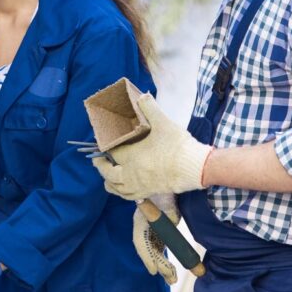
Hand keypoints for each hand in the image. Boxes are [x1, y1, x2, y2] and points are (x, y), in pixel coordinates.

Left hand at [91, 93, 211, 200]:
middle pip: (108, 173)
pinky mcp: (148, 192)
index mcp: (131, 156)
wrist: (193, 167)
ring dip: (108, 181)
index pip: (112, 153)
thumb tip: (143, 95)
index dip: (105, 148)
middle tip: (98, 159)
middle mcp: (131, 173)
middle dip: (101, 165)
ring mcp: (139, 185)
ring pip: (116, 188)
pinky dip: (121, 192)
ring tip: (107, 175)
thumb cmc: (177, 145)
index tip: (102, 143)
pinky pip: (128, 196)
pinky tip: (123, 188)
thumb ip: (150, 108)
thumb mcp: (163, 122)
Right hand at [133, 193, 179, 284]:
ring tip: (172, 278)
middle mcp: (143, 228)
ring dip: (162, 265)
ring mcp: (149, 230)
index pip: (140, 241)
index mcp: (141, 220)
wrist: (165, 186)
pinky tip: (170, 269)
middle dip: (159, 265)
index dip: (146, 257)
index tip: (154, 271)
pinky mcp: (157, 232)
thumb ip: (170, 213)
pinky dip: (163, 259)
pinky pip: (159, 248)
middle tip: (171, 278)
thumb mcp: (168, 203)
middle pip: (149, 250)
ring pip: (154, 251)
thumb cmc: (164, 192)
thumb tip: (174, 221)